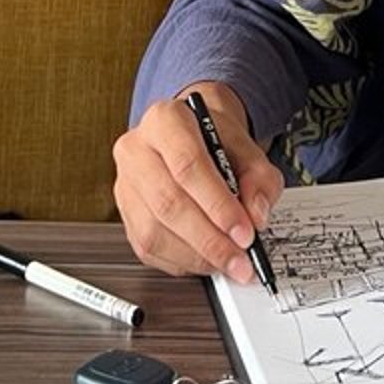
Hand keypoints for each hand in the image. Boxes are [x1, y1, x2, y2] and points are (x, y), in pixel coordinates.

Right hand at [112, 82, 279, 283]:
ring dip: (197, 256)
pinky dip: (182, 262)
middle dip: (210, 239)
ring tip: (228, 261)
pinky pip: (148, 249)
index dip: (218, 204)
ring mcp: (125, 184)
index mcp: (165, 120)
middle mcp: (136, 149)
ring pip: (154, 232)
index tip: (245, 231)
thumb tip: (255, 216)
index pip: (187, 164)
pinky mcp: (125, 214)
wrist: (193, 137)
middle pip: (169, 202)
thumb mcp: (248, 148)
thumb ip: (259, 178)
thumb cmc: (215, 141)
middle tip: (240, 257)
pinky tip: (206, 260)